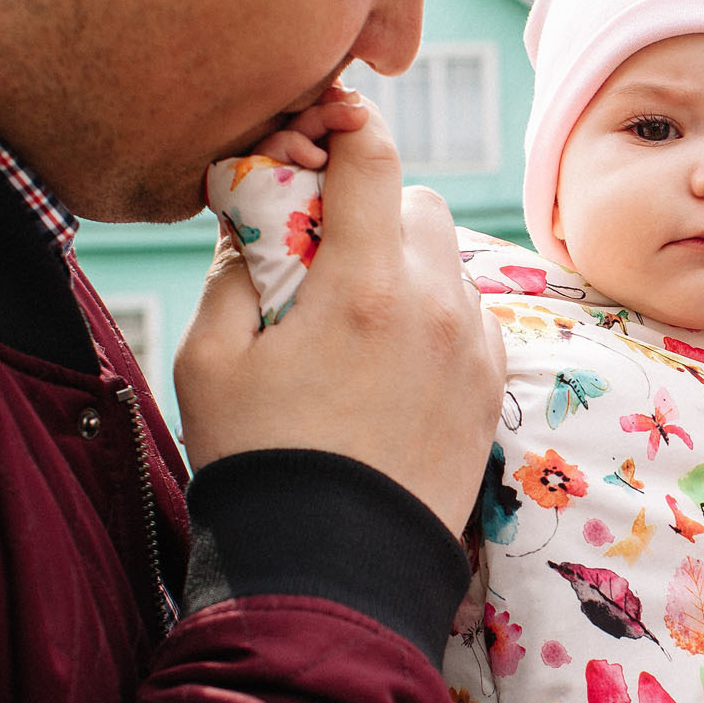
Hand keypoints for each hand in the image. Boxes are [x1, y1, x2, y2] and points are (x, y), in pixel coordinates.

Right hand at [176, 89, 502, 533]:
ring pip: (450, 262)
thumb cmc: (259, 463)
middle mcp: (436, 306)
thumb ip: (234, 269)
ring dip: (406, 265)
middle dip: (374, 210)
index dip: (345, 130)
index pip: (374, 156)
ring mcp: (475, 348)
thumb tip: (252, 216)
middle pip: (421, 203)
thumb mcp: (211, 360)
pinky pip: (471, 316)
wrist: (334, 572)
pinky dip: (434, 316)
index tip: (317, 138)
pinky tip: (389, 363)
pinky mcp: (492, 388)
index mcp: (365, 286)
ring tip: (353, 322)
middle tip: (322, 258)